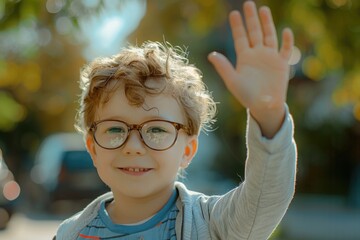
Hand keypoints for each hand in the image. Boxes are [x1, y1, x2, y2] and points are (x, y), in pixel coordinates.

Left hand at [208, 1, 293, 137]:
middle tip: (248, 4)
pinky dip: (287, 42)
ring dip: (267, 24)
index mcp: (244, 58)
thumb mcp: (233, 81)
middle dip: (251, 19)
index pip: (240, 38)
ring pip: (269, 36)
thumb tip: (211, 54)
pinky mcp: (282, 64)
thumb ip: (223, 67)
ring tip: (264, 10)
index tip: (234, 14)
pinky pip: (285, 50)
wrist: (264, 106)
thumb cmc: (247, 96)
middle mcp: (257, 55)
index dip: (237, 26)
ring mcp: (270, 58)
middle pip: (254, 33)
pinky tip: (286, 31)